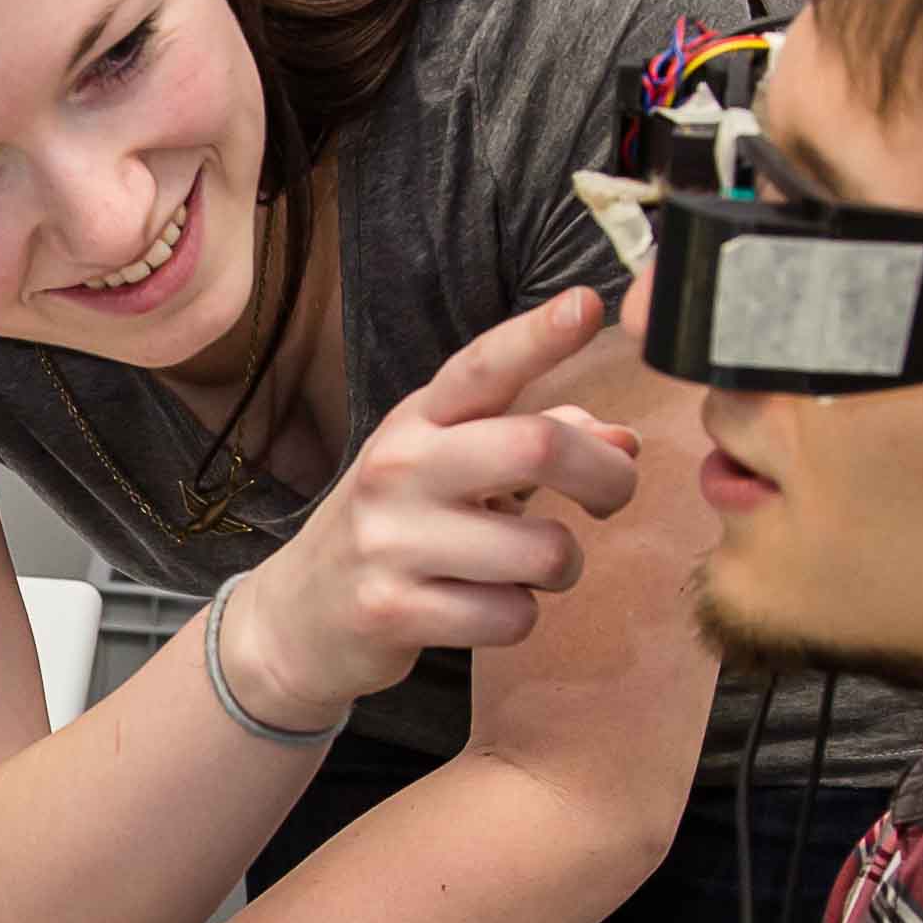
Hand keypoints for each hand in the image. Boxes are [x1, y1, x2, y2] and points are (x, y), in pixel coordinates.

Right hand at [228, 287, 642, 724]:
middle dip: (606, 477)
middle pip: (538, 446)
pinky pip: (513, 616)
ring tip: (527, 569)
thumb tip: (623, 442)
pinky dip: (518, 617)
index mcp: (419, 420)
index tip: (589, 305)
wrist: (299, 614)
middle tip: (612, 496)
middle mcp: (399, 467)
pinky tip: (482, 608)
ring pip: (544, 550)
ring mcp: (391, 540)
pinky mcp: (393, 611)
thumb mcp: (449, 466)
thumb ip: (535, 440)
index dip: (538, 335)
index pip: (482, 367)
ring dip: (562, 567)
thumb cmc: (398, 526)